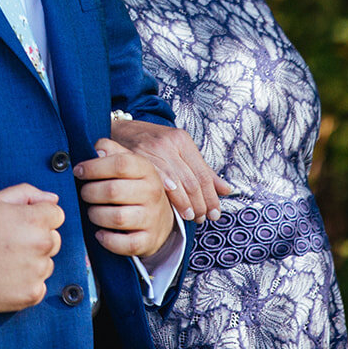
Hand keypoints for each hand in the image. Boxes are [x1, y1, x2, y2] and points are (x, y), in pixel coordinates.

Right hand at [0, 184, 64, 311]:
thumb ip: (28, 193)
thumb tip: (53, 199)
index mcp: (36, 219)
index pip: (57, 215)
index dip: (38, 216)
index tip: (21, 223)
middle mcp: (42, 245)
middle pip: (54, 239)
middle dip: (38, 238)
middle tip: (10, 242)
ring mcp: (37, 271)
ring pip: (46, 263)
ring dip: (33, 262)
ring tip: (5, 260)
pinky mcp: (32, 293)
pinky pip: (39, 286)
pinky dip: (27, 283)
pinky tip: (6, 276)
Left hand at [74, 138, 176, 257]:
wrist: (160, 217)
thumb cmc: (133, 185)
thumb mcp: (126, 162)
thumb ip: (110, 149)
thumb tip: (97, 150)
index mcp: (146, 169)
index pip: (120, 164)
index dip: (94, 167)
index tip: (79, 171)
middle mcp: (153, 192)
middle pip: (113, 191)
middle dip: (90, 193)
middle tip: (84, 194)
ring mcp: (152, 218)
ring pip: (117, 218)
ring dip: (96, 215)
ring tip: (92, 211)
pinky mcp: (149, 241)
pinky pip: (125, 244)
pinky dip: (107, 240)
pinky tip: (100, 233)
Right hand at [111, 119, 231, 222]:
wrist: (120, 130)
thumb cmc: (152, 143)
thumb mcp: (179, 149)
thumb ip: (202, 169)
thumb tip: (226, 190)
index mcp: (182, 140)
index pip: (203, 175)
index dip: (211, 197)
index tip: (215, 213)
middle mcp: (168, 144)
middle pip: (191, 181)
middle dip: (200, 204)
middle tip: (201, 218)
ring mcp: (151, 151)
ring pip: (175, 184)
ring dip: (185, 204)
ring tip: (190, 217)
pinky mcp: (135, 159)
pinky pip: (154, 181)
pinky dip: (165, 195)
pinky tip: (170, 205)